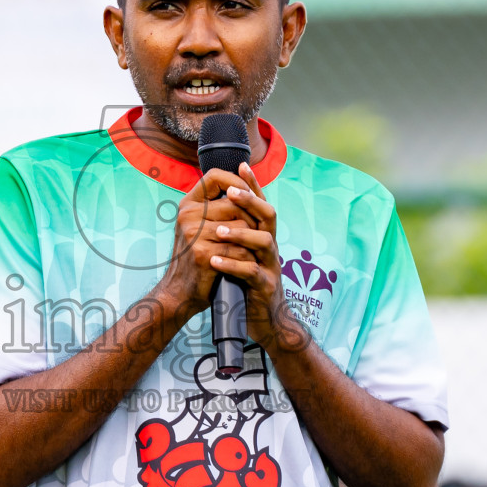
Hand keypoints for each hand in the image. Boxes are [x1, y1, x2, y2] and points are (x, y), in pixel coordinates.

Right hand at [155, 166, 261, 321]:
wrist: (180, 292)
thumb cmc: (197, 257)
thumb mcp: (200, 226)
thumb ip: (218, 204)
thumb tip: (245, 173)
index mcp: (188, 204)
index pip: (215, 176)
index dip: (237, 181)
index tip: (249, 194)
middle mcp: (187, 215)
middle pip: (235, 202)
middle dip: (251, 218)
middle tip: (256, 233)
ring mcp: (193, 234)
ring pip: (241, 225)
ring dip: (251, 239)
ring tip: (249, 249)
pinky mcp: (203, 253)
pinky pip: (239, 248)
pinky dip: (247, 258)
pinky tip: (244, 264)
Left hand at [206, 162, 310, 355]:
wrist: (265, 321)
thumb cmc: (247, 285)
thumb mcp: (242, 255)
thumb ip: (234, 234)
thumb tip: (216, 209)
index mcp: (263, 236)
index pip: (260, 204)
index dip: (254, 185)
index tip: (241, 165)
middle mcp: (271, 247)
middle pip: (268, 216)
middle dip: (250, 201)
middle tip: (230, 192)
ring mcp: (270, 266)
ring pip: (263, 241)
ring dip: (240, 234)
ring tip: (218, 232)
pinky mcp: (266, 287)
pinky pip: (251, 272)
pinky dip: (233, 265)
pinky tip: (216, 261)